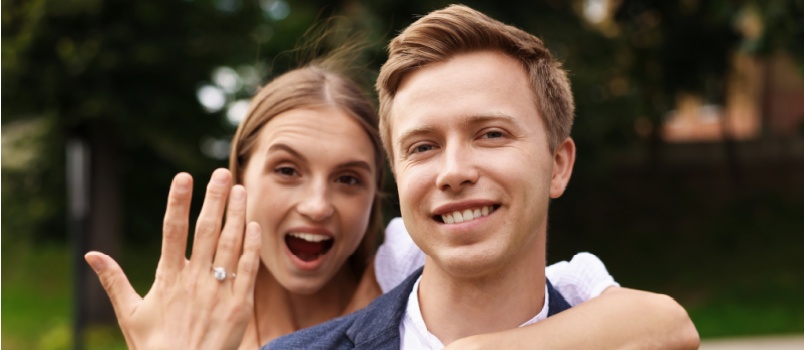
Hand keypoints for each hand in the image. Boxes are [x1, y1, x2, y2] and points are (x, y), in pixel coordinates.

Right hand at [85, 168, 260, 349]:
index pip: (172, 232)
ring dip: (236, 215)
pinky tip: (254, 225)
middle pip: (206, 231)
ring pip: (230, 244)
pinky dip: (251, 246)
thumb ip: (113, 281)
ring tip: (241, 189)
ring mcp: (219, 291)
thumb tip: (90, 254)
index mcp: (167, 279)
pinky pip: (248, 269)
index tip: (183, 176)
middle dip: (215, 199)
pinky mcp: (240, 305)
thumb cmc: (155, 348)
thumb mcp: (130, 314)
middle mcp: (195, 280)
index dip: (177, 202)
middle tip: (222, 173)